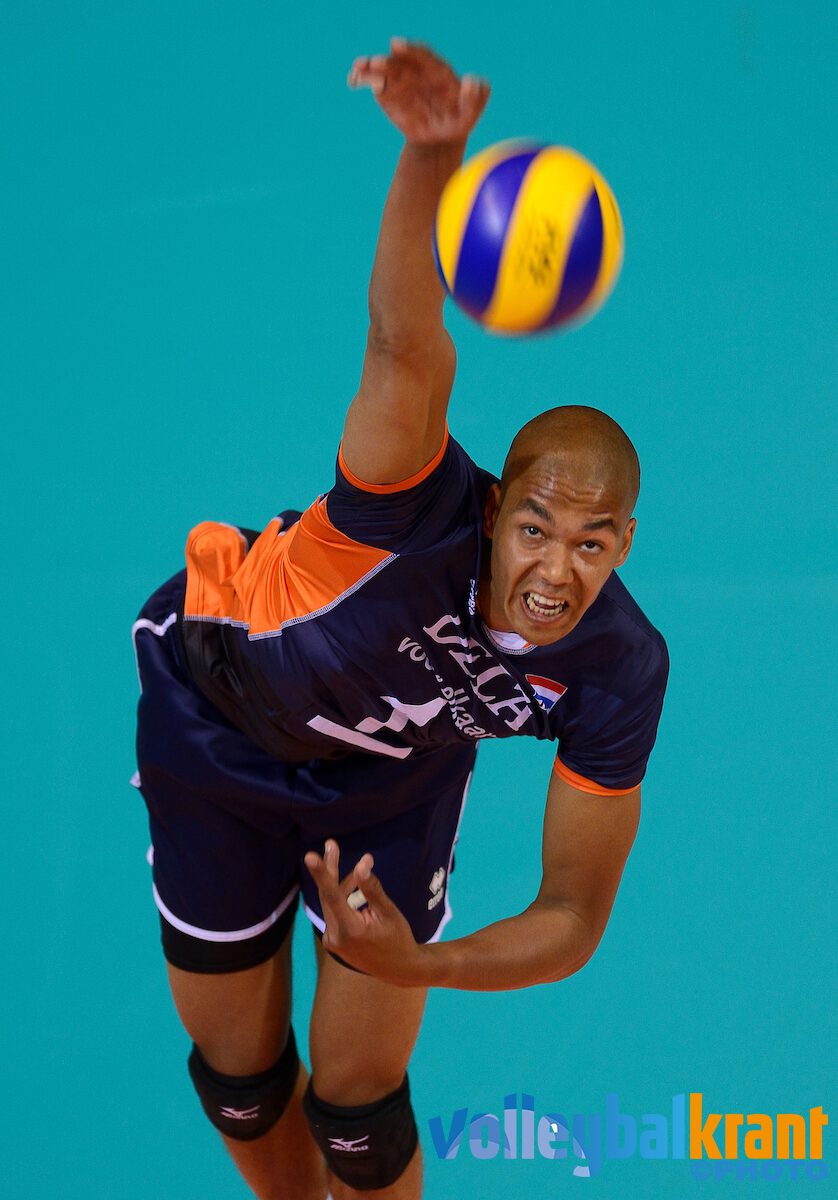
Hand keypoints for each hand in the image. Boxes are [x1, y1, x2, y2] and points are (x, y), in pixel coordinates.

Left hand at [304, 840, 431, 985]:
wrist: (399, 970)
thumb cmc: (398, 938)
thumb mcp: (389, 912)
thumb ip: (372, 888)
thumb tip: (362, 863)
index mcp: (350, 930)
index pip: (332, 896)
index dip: (322, 873)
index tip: (310, 856)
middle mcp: (336, 936)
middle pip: (328, 895)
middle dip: (331, 869)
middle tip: (331, 844)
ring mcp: (332, 941)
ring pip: (331, 903)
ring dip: (340, 883)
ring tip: (360, 867)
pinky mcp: (333, 941)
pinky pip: (335, 912)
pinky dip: (343, 898)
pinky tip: (355, 888)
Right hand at [348, 37, 489, 146]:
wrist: (439, 135)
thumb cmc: (458, 119)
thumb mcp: (471, 112)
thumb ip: (477, 97)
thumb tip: (474, 81)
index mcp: (436, 69)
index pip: (423, 56)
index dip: (409, 50)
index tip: (396, 45)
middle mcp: (416, 69)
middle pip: (399, 61)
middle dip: (386, 61)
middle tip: (374, 63)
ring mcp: (399, 79)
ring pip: (382, 69)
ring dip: (369, 67)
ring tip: (358, 70)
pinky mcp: (386, 92)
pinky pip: (372, 81)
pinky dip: (361, 79)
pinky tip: (353, 81)